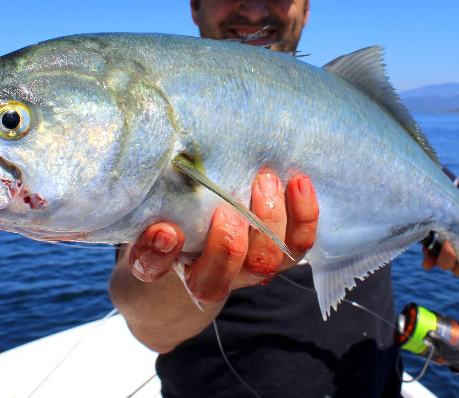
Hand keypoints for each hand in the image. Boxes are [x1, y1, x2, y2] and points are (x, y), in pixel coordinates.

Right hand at [128, 171, 318, 303]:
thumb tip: (163, 200)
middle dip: (227, 245)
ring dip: (268, 221)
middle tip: (228, 208)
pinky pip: (298, 243)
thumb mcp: (158, 209)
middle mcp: (212, 277)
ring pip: (265, 260)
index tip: (165, 230)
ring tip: (265, 181)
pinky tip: (299, 182)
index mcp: (166, 265)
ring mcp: (251, 267)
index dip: (159, 254)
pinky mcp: (281, 253)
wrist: (214, 231)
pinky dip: (303, 215)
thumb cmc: (179, 216)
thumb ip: (155, 206)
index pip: (154, 269)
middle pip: (220, 277)